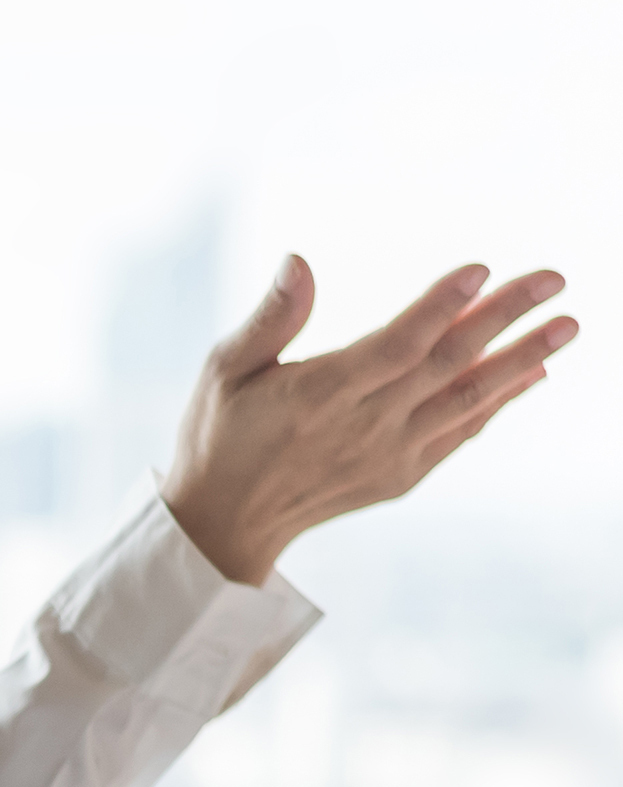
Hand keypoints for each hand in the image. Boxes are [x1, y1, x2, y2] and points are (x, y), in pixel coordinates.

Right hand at [162, 255, 574, 586]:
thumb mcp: (223, 371)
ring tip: (567, 326)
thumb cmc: (218, 437)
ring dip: (521, 360)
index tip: (483, 269)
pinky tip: (530, 374)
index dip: (440, 307)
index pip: (396, 344)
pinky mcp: (399, 475)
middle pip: (447, 364)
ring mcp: (387, 454)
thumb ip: (270, 318)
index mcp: (319, 395)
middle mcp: (362, 425)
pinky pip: (459, 432)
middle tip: (555, 280)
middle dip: (505, 319)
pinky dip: (498, 402)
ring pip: (466, 399)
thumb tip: (298, 261)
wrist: (224, 525)